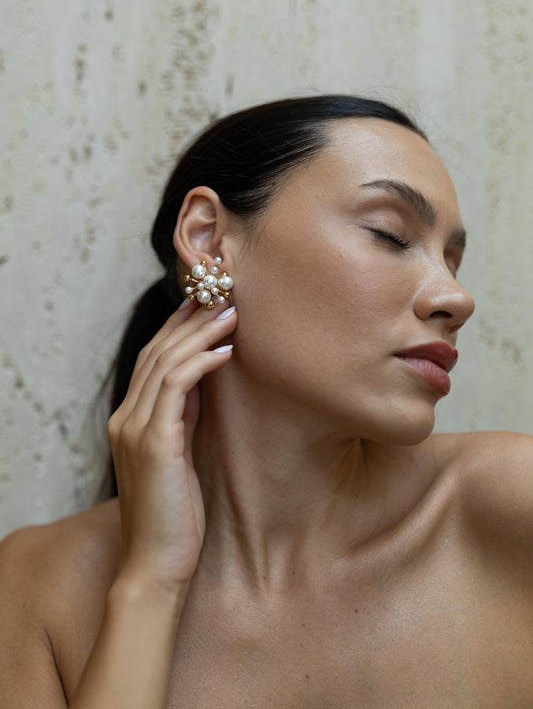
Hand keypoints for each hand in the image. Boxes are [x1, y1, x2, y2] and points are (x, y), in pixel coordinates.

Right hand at [106, 301, 237, 590]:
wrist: (157, 565)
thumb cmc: (175, 514)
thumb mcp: (179, 456)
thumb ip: (182, 417)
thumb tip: (202, 380)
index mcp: (129, 420)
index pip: (151, 360)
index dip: (177, 327)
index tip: (205, 303)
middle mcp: (125, 418)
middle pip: (156, 351)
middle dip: (190, 319)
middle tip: (223, 293)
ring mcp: (135, 429)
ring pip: (165, 362)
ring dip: (200, 333)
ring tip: (231, 312)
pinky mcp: (154, 442)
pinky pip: (175, 387)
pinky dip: (200, 363)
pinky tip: (226, 352)